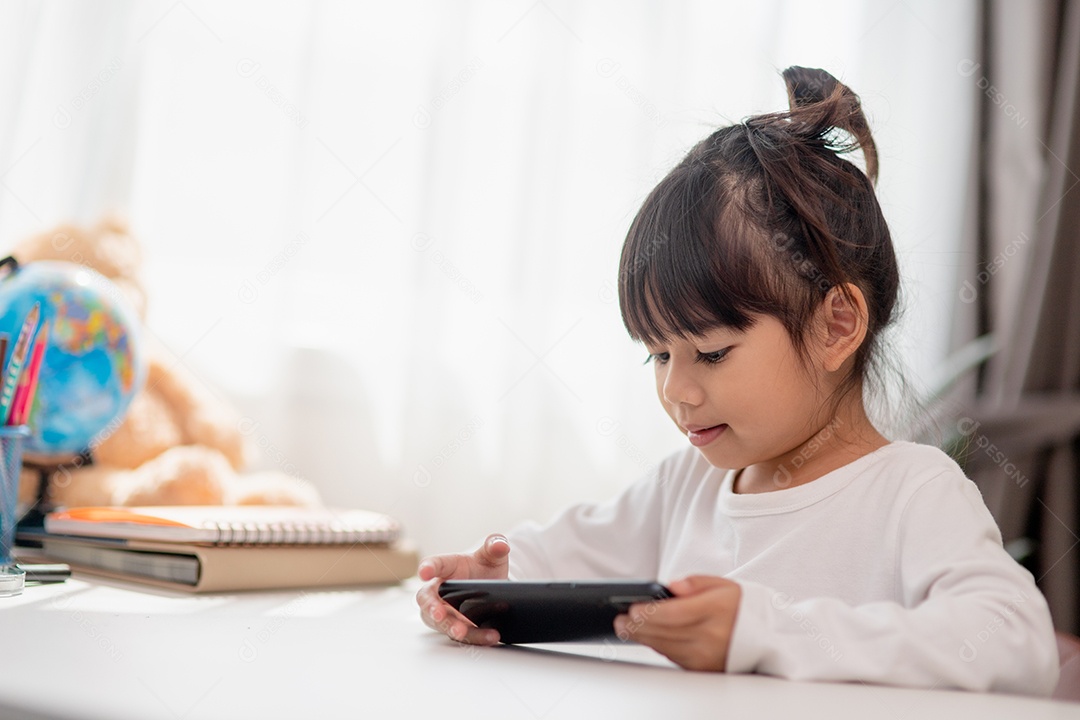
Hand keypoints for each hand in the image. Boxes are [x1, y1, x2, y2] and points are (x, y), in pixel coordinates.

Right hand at [415, 533, 510, 645]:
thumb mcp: (492, 556)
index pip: (433, 565)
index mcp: (446, 567)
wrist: (493, 590)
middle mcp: (439, 591)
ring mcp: (445, 612)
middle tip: (439, 614)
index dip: (428, 568)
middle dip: (432, 608)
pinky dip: (475, 637)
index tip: (424, 571)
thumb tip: (502, 545)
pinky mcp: (456, 628)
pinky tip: (490, 636)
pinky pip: (462, 635)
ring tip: (463, 632)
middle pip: (427, 600)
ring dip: (451, 628)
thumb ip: (496, 545)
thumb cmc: (484, 568)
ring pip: (441, 623)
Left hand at [614, 575, 740, 670]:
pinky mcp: (705, 668)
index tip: (632, 608)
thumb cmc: (740, 606)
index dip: (648, 612)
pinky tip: (647, 637)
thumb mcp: (723, 584)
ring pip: (665, 647)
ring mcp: (708, 655)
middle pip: (664, 632)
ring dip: (643, 638)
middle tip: (620, 620)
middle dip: (637, 626)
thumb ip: (695, 582)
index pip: (673, 613)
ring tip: (626, 628)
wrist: (765, 636)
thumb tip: (671, 587)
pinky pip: (674, 658)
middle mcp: (712, 635)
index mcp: (717, 609)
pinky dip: (658, 647)